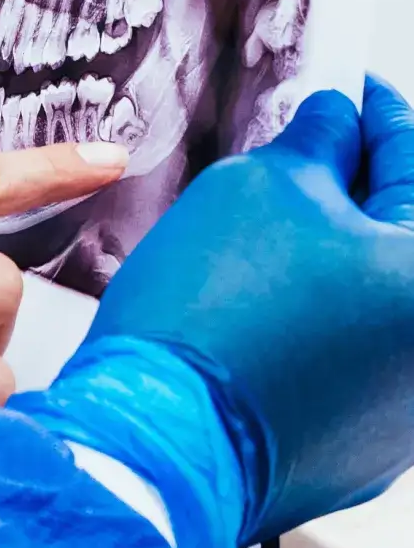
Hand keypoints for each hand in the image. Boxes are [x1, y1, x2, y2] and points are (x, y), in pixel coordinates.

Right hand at [24, 79, 413, 547]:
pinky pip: (345, 367)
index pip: (410, 162)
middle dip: (348, 193)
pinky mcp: (360, 454)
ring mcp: (404, 415)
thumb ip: (313, 144)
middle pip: (396, 240)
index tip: (354, 92)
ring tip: (254, 245)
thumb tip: (334, 124)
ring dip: (327, 266)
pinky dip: (311, 331)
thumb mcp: (257, 185)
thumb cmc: (209, 312)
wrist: (158, 434)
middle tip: (296, 158)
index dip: (373, 115)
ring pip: (370, 306)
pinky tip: (250, 312)